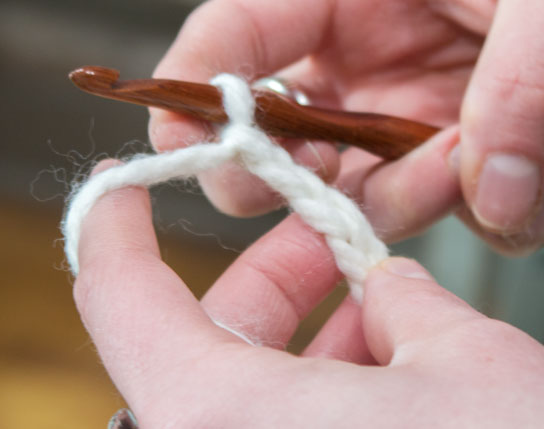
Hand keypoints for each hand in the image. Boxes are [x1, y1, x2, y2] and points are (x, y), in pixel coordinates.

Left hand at [74, 177, 543, 427]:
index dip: (114, 224)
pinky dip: (327, 397)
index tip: (120, 182)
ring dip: (313, 339)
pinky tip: (397, 372)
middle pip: (204, 339)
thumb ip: (418, 309)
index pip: (119, 296)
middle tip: (332, 234)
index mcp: (212, 416)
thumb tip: (395, 288)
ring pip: (249, 392)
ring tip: (385, 301)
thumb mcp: (472, 370)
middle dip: (273, 278)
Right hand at [148, 0, 543, 252]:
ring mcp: (395, 127)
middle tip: (317, 171)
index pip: (232, 35)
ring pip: (344, 198)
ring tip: (466, 154)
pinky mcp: (447, 170)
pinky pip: (438, 219)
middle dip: (267, 172)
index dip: (189, 87)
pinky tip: (520, 172)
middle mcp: (356, 68)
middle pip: (258, 142)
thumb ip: (519, 71)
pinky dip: (475, 214)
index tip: (178, 140)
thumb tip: (489, 187)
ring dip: (397, 196)